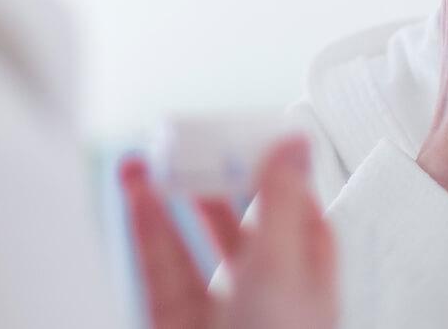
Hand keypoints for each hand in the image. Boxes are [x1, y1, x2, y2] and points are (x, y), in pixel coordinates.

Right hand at [120, 135, 337, 328]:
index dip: (280, 175)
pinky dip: (148, 228)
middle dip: (221, 182)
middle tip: (200, 144)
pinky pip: (160, 270)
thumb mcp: (281, 269)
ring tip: (154, 158)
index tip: (257, 138)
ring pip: (194, 247)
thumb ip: (282, 204)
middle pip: (244, 226)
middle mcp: (266, 298)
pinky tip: (138, 194)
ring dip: (174, 198)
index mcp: (308, 283)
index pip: (303, 215)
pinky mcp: (177, 325)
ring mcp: (219, 316)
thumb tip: (296, 144)